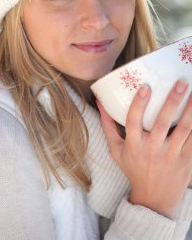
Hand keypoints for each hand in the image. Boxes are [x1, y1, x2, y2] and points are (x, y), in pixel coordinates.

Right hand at [97, 80, 191, 218]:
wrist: (155, 199)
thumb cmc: (133, 169)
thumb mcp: (116, 150)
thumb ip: (108, 126)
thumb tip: (101, 102)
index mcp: (134, 146)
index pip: (134, 121)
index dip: (139, 104)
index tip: (146, 87)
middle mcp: (152, 150)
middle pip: (163, 123)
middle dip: (172, 101)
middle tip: (180, 84)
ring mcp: (171, 156)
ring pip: (184, 130)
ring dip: (191, 110)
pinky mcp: (187, 161)